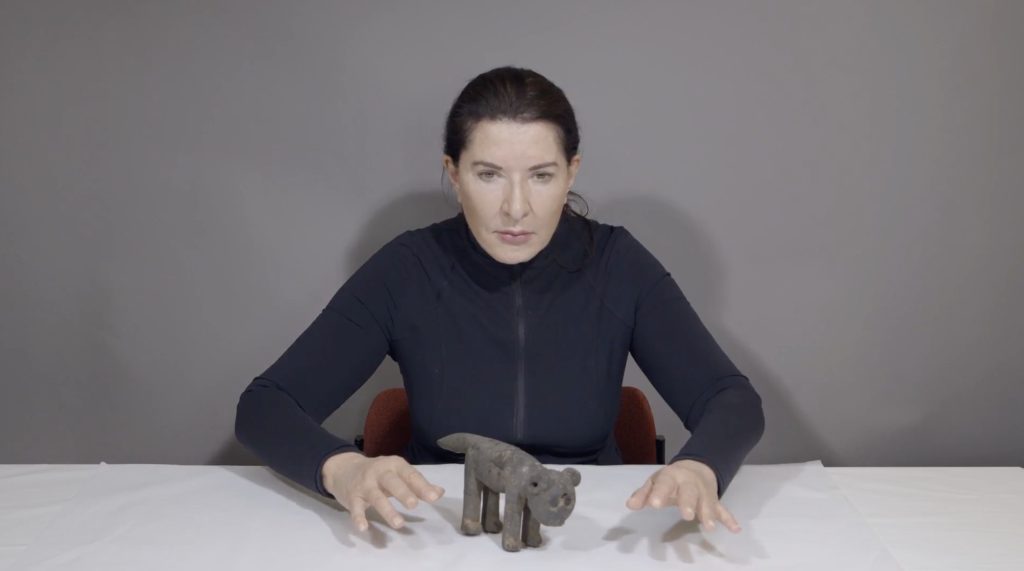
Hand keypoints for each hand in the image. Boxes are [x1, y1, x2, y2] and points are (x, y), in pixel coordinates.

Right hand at [321, 452, 444, 531]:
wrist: (343, 468)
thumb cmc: (378, 473)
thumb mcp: (398, 474)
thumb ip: (418, 483)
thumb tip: (440, 492)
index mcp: (394, 465)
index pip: (410, 474)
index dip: (422, 486)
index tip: (434, 498)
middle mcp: (379, 472)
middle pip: (392, 482)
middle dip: (403, 493)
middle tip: (414, 505)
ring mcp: (364, 484)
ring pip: (376, 497)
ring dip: (387, 510)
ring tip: (398, 524)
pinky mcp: (352, 497)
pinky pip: (355, 508)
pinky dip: (358, 517)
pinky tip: (364, 528)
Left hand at [625, 459, 740, 532]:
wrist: (696, 466)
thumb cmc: (670, 479)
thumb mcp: (655, 482)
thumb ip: (643, 494)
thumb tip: (630, 505)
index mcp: (671, 476)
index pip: (665, 484)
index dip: (659, 493)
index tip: (654, 505)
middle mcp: (689, 483)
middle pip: (689, 492)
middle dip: (688, 503)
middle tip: (686, 515)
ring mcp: (703, 491)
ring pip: (707, 501)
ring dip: (709, 513)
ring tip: (710, 527)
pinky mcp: (714, 500)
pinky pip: (722, 509)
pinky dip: (728, 518)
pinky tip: (735, 528)